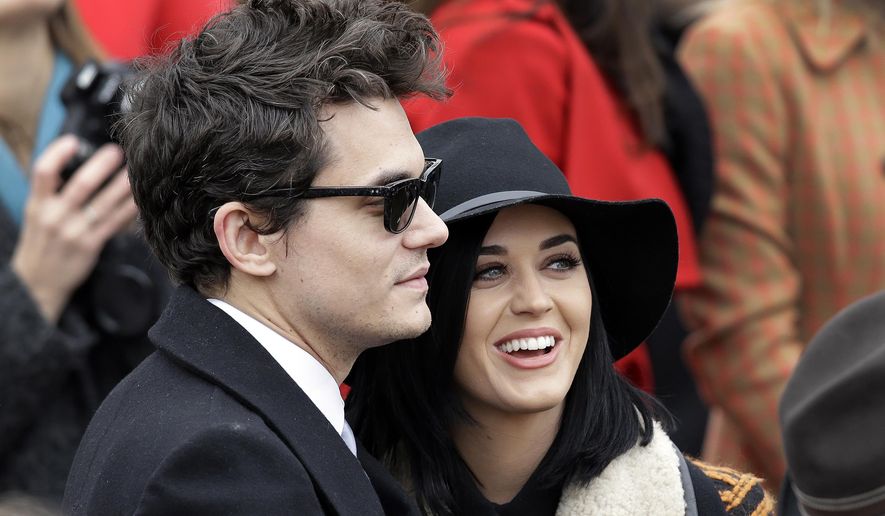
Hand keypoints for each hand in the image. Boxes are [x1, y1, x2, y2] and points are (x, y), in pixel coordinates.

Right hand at [11, 135, 137, 323]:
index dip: (57, 153)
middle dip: (101, 166)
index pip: (43, 172)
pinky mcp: (91, 245)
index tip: (73, 140)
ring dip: (123, 186)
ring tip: (136, 171)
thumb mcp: (38, 214)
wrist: (37, 282)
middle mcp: (55, 216)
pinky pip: (115, 223)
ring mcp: (74, 232)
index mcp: (38, 204)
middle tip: (117, 151)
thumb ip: (53, 193)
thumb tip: (78, 166)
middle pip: (80, 185)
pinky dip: (129, 210)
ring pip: (103, 204)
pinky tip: (141, 200)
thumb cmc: (42, 242)